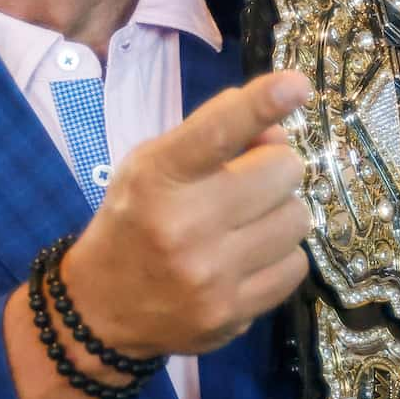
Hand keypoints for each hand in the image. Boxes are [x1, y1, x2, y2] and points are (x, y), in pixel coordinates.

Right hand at [55, 71, 313, 359]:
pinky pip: (295, 266)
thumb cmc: (134, 221)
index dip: (261, 104)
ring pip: (297, 219)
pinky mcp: (233, 313)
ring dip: (280, 214)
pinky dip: (280, 257)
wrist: (102, 310)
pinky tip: (250, 258)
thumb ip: (211, 135)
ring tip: (248, 224)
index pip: (216, 132)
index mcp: (158, 178)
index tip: (296, 85)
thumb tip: (279, 131)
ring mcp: (211, 275)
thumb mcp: (152, 165)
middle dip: (274, 170)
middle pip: (282, 172)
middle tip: (250, 183)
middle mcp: (184, 225)